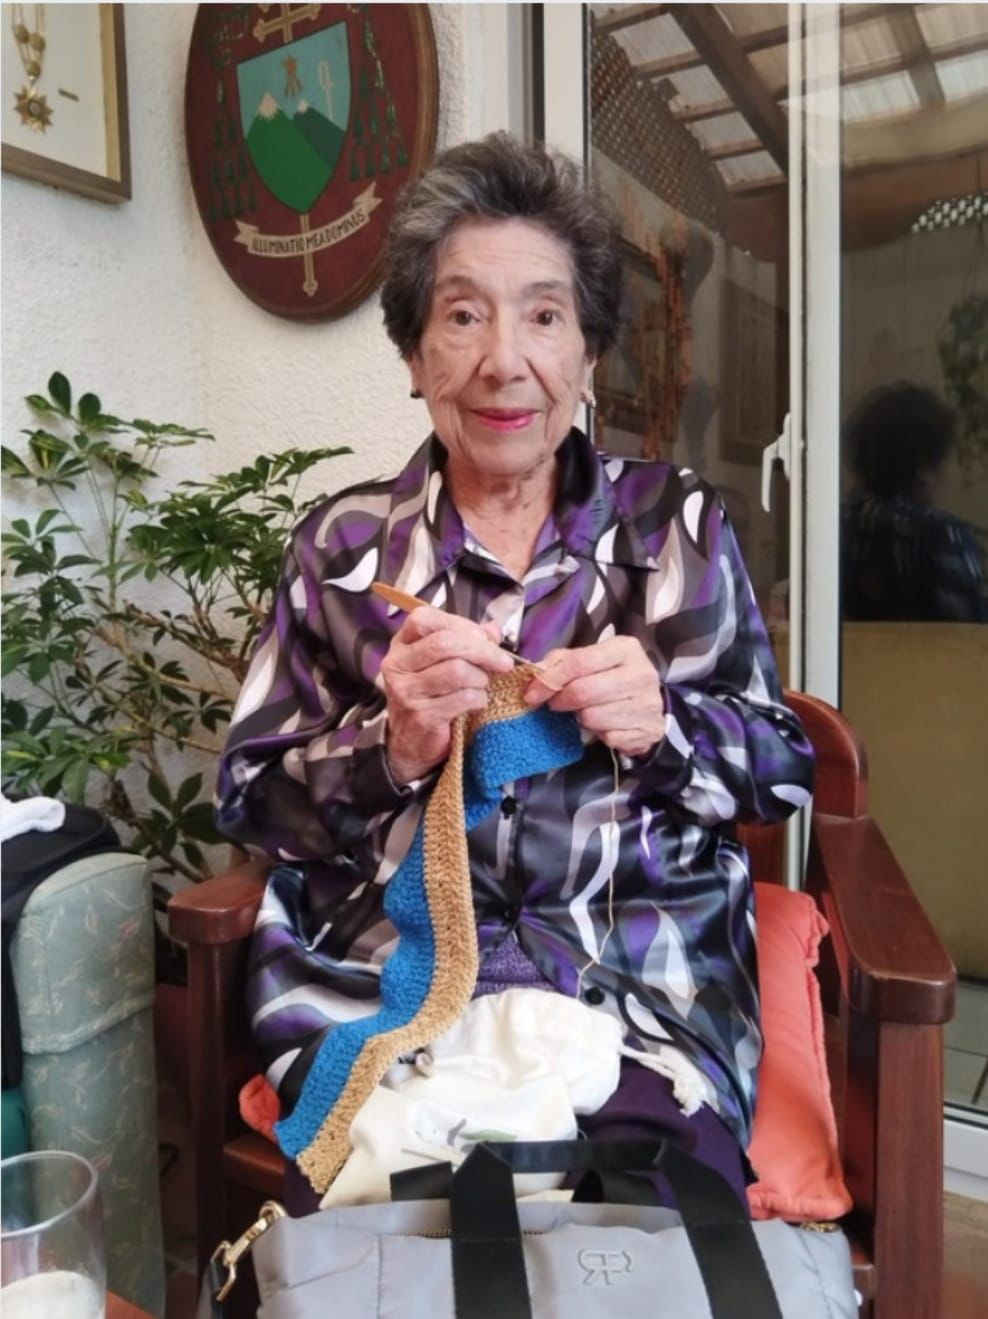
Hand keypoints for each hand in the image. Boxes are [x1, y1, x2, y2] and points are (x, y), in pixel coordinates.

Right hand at [381, 606, 513, 783]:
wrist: (411, 743)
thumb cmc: (430, 696)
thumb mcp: (443, 663)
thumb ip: (467, 642)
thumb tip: (493, 629)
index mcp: (402, 645)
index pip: (425, 619)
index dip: (460, 624)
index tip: (483, 638)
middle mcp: (398, 664)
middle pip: (445, 643)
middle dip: (483, 650)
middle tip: (503, 662)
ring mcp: (406, 691)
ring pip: (456, 670)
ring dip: (480, 678)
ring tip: (481, 685)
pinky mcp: (421, 715)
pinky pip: (462, 698)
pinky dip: (479, 698)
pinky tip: (477, 702)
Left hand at [524, 637, 665, 758]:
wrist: (650, 705)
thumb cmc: (613, 677)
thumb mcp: (591, 660)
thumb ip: (562, 661)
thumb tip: (535, 672)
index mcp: (625, 649)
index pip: (579, 662)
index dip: (550, 679)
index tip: (532, 693)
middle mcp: (641, 674)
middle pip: (583, 691)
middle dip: (561, 700)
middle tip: (555, 703)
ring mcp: (647, 704)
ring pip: (592, 717)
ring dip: (580, 718)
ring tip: (586, 710)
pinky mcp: (647, 730)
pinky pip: (606, 736)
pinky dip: (598, 733)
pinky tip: (603, 724)